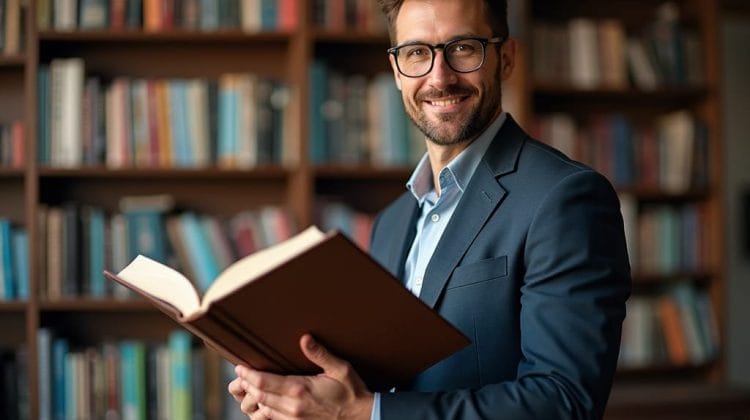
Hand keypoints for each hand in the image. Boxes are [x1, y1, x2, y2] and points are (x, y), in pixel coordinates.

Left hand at [229, 334, 373, 418]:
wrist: (360, 417)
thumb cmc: (351, 391)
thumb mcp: (340, 368)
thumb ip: (320, 354)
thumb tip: (305, 338)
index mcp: (300, 389)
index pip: (264, 382)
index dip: (249, 374)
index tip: (240, 367)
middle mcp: (293, 407)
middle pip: (259, 396)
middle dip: (247, 384)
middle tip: (241, 374)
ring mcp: (293, 419)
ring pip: (263, 409)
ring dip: (254, 397)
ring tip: (249, 386)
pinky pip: (272, 419)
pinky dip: (264, 410)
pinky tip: (264, 402)